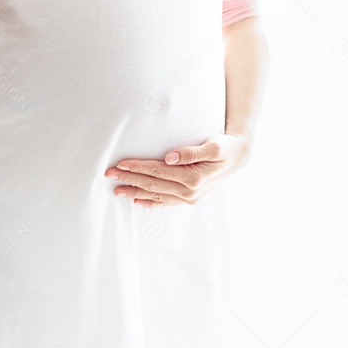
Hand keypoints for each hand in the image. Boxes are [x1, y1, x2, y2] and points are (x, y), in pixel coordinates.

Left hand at [104, 133, 252, 206]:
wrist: (238, 157)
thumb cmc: (226, 147)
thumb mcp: (214, 145)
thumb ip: (192, 151)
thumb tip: (170, 157)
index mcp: (193, 178)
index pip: (158, 171)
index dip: (138, 167)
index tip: (120, 163)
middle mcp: (189, 192)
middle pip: (153, 184)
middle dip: (130, 179)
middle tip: (109, 174)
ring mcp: (189, 198)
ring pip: (156, 195)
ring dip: (135, 192)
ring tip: (117, 190)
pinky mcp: (190, 198)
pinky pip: (165, 202)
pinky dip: (150, 202)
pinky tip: (138, 201)